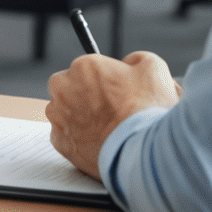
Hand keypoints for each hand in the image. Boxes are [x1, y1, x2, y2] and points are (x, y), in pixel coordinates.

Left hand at [46, 51, 178, 177]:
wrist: (147, 152)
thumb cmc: (149, 111)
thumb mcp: (153, 68)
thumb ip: (135, 59)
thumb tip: (128, 63)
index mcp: (83, 67)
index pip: (87, 69)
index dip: (102, 81)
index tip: (114, 93)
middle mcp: (63, 88)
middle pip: (69, 87)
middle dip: (85, 96)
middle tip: (109, 111)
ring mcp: (59, 116)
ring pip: (64, 112)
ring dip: (79, 117)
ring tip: (106, 129)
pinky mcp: (60, 142)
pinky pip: (65, 136)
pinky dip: (78, 139)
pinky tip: (99, 142)